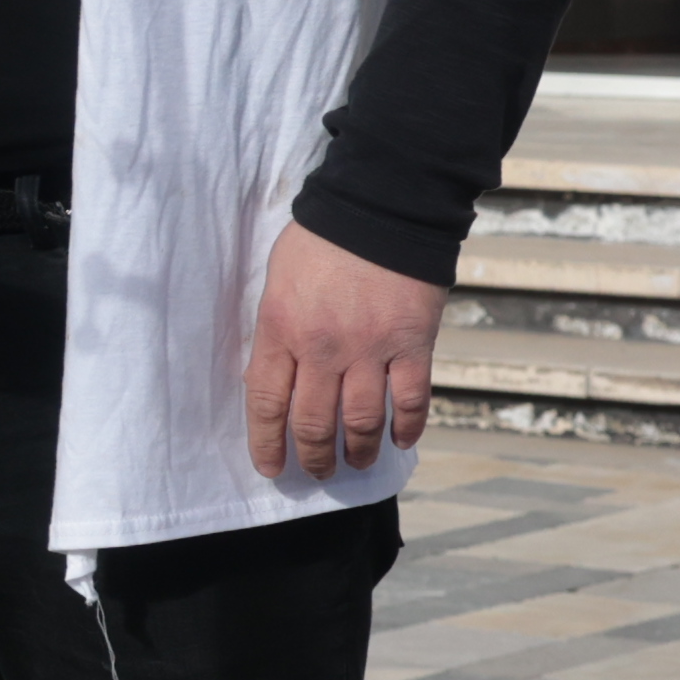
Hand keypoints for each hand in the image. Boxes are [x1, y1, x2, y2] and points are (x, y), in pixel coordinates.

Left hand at [245, 224, 446, 478]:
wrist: (379, 206)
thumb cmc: (319, 240)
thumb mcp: (276, 283)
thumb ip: (276, 332)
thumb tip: (274, 378)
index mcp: (280, 331)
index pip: (266, 404)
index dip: (267, 444)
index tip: (272, 468)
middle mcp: (323, 349)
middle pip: (314, 422)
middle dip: (314, 457)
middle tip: (317, 472)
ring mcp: (371, 349)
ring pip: (362, 421)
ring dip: (359, 451)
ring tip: (357, 464)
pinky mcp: (413, 343)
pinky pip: (411, 399)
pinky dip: (408, 426)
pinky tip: (403, 441)